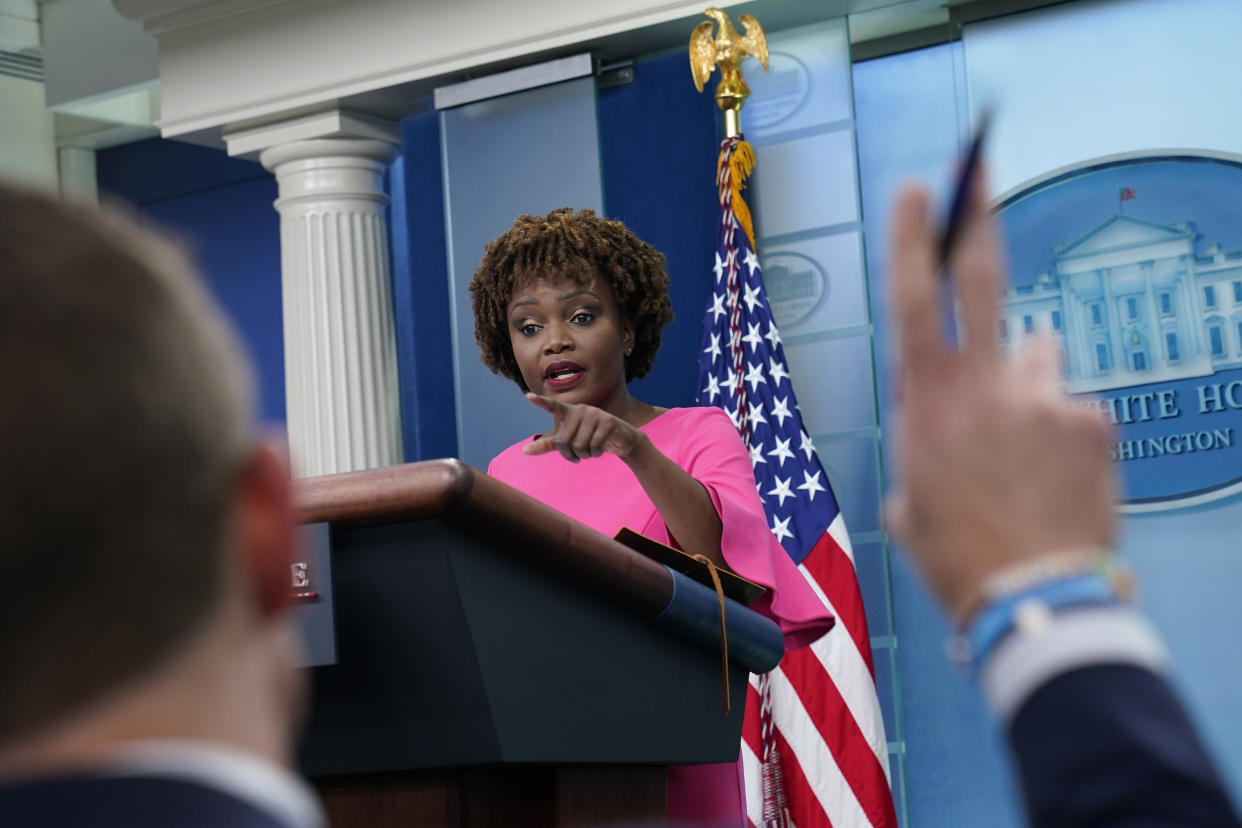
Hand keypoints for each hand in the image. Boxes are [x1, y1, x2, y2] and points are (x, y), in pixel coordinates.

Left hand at [523, 393, 645, 462]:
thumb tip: (524, 451)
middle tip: (578, 454)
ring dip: (585, 455)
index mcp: (568, 412)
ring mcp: (595, 414)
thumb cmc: (589, 438)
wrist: (619, 440)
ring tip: (591, 449)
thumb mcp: (568, 441)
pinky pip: (594, 446)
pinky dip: (595, 454)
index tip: (527, 396)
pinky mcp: (608, 421)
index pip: (552, 407)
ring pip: (579, 445)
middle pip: (564, 440)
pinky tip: (601, 449)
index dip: (540, 402)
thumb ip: (547, 445)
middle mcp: (580, 409)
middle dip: (570, 454)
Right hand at [885, 177, 1116, 623]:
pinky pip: (1072, 406)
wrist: (1032, 600)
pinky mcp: (1092, 420)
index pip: (913, 301)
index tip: (919, 188)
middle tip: (974, 163)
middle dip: (973, 214)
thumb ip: (921, 448)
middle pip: (981, 277)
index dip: (913, 239)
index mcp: (926, 404)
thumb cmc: (954, 557)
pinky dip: (1063, 430)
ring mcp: (1044, 397)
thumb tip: (940, 430)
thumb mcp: (908, 500)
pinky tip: (1058, 479)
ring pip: (1036, 353)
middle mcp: (984, 384)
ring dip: (1028, 377)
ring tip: (1027, 443)